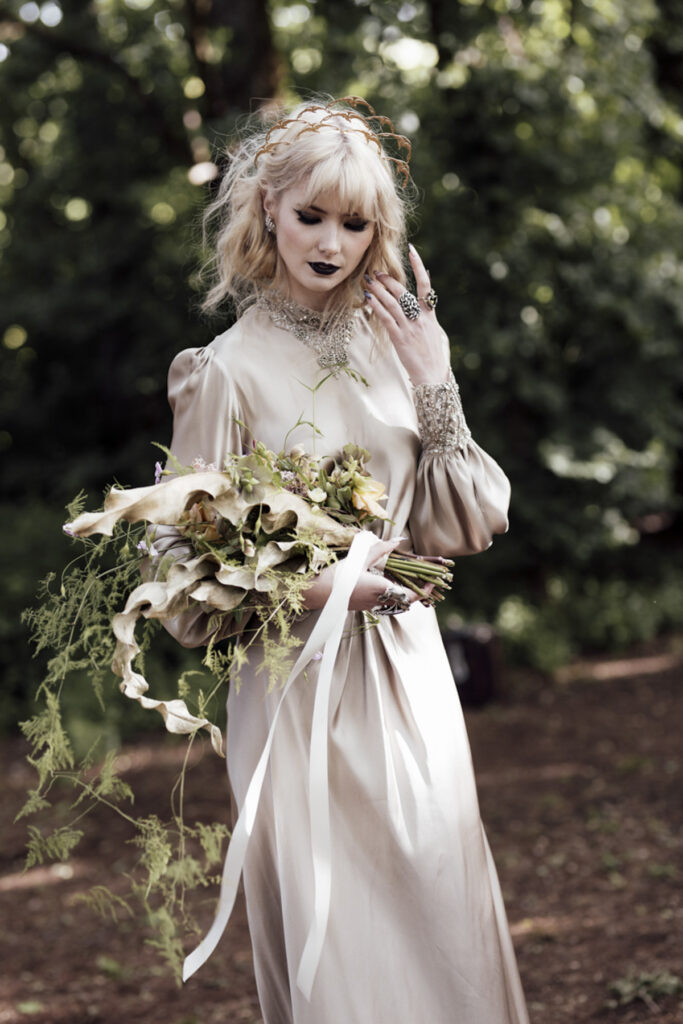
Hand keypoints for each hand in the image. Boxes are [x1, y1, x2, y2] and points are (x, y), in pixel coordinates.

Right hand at [302, 537, 419, 611]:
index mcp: (381, 589)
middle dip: (415, 593)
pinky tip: (385, 585)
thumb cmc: (337, 576)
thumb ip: (380, 549)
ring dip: (402, 595)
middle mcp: (378, 601)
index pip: (411, 596)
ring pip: (394, 603)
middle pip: (404, 602)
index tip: (432, 582)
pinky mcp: (362, 607)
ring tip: (405, 582)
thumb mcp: (360, 559)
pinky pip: (382, 604)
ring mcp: (370, 606)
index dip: (424, 591)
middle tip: (422, 581)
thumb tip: (399, 540)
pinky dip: (390, 596)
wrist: (317, 593)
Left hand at [364, 244, 450, 385]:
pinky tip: (368, 299)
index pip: (425, 284)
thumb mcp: (436, 334)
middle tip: (376, 271)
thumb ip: (430, 318)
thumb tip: (427, 306)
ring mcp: (409, 327)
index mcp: (430, 314)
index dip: (418, 265)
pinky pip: (386, 318)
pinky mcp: (399, 338)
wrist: (432, 376)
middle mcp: (420, 317)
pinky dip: (376, 307)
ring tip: (368, 280)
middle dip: (388, 279)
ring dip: (378, 289)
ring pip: (392, 302)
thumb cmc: (434, 358)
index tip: (411, 251)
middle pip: (402, 291)